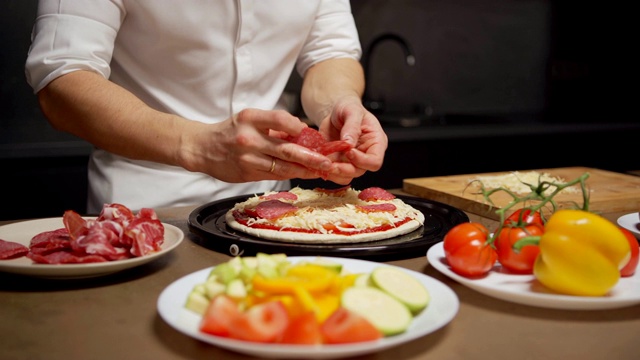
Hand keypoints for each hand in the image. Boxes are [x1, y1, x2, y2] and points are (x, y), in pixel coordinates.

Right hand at [181, 109, 333, 182]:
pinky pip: (274, 174)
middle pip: (286, 149)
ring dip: (305, 169)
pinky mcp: (247, 173)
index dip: (299, 127)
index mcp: (250, 119)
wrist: (202, 148)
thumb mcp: (249, 120)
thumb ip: (274, 126)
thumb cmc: (230, 132)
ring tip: (321, 170)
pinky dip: (290, 174)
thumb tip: (304, 132)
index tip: (312, 134)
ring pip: (283, 166)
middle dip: (311, 157)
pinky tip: (302, 174)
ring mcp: (248, 158)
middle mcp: (249, 138)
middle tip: (327, 161)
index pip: (281, 119)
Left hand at [317, 96, 387, 183]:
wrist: (335, 111)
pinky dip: (325, 170)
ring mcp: (352, 161)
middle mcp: (366, 155)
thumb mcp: (352, 111)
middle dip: (344, 169)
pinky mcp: (339, 163)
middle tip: (330, 163)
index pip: (375, 161)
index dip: (362, 161)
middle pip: (359, 171)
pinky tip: (318, 162)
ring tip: (322, 163)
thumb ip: (352, 127)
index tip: (349, 151)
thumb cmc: (348, 107)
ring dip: (333, 173)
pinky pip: (334, 174)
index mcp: (376, 142)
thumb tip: (349, 144)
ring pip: (346, 176)